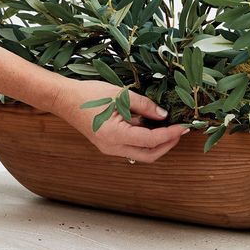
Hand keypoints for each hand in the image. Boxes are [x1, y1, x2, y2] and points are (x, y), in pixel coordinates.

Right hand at [55, 80, 188, 162]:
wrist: (65, 99)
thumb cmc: (90, 94)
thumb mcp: (121, 95)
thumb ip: (144, 105)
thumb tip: (164, 114)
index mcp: (116, 136)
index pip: (151, 140)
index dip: (171, 134)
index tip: (184, 126)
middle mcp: (113, 148)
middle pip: (149, 155)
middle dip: (168, 144)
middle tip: (180, 131)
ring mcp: (109, 148)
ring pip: (140, 153)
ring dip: (157, 143)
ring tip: (168, 126)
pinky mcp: (108, 144)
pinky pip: (131, 146)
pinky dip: (144, 139)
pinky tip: (150, 124)